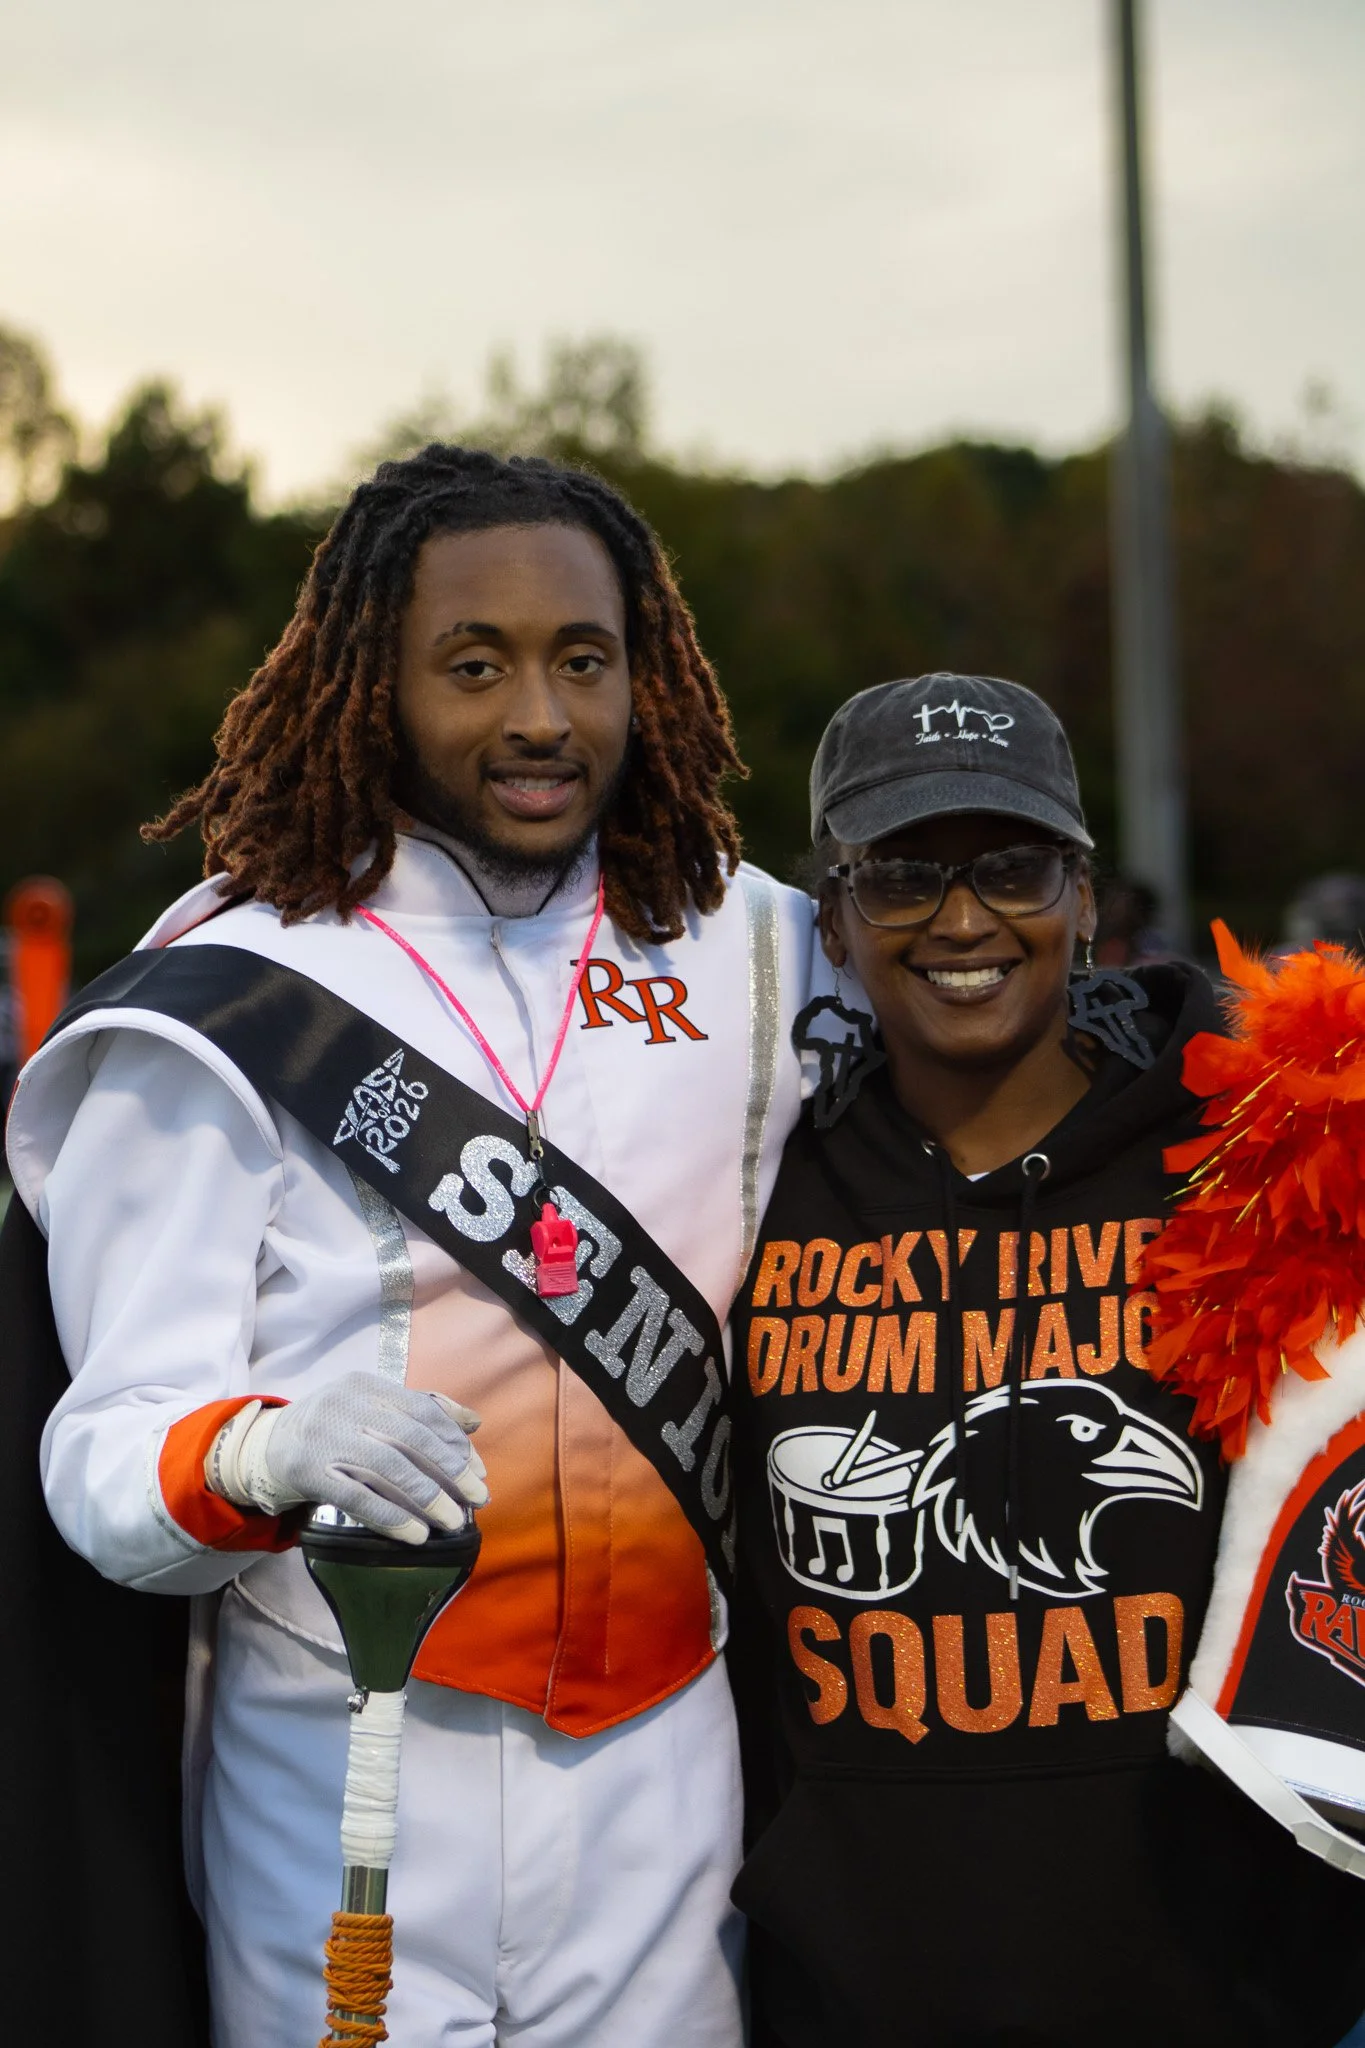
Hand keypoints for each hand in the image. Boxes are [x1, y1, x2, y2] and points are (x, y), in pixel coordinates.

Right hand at [208, 1372, 487, 1544]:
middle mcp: (346, 1405)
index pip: (421, 1409)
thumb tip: (473, 1422)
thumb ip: (419, 1410)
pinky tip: (415, 1533)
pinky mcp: (308, 1472)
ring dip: (426, 1497)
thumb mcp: (370, 1407)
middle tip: (477, 1498)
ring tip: (452, 1521)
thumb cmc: (332, 1428)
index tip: (478, 1470)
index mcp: (366, 1386)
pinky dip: (390, 1517)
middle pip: (409, 1437)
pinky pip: (356, 1497)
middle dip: (449, 1470)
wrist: (266, 1447)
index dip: (453, 1441)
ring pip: (386, 1467)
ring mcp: (324, 1438)